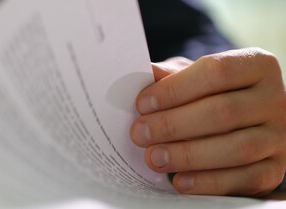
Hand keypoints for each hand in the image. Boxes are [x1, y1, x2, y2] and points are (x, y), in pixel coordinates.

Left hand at [131, 48, 285, 195]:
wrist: (241, 126)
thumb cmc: (208, 96)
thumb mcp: (191, 78)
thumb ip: (169, 76)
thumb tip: (140, 75)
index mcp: (257, 66)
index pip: (216, 72)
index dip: (175, 89)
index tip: (142, 104)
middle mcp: (275, 99)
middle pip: (224, 112)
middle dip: (174, 125)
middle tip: (140, 133)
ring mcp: (279, 136)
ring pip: (237, 148)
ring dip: (188, 155)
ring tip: (154, 157)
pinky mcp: (274, 170)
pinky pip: (244, 179)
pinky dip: (209, 182)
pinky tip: (180, 181)